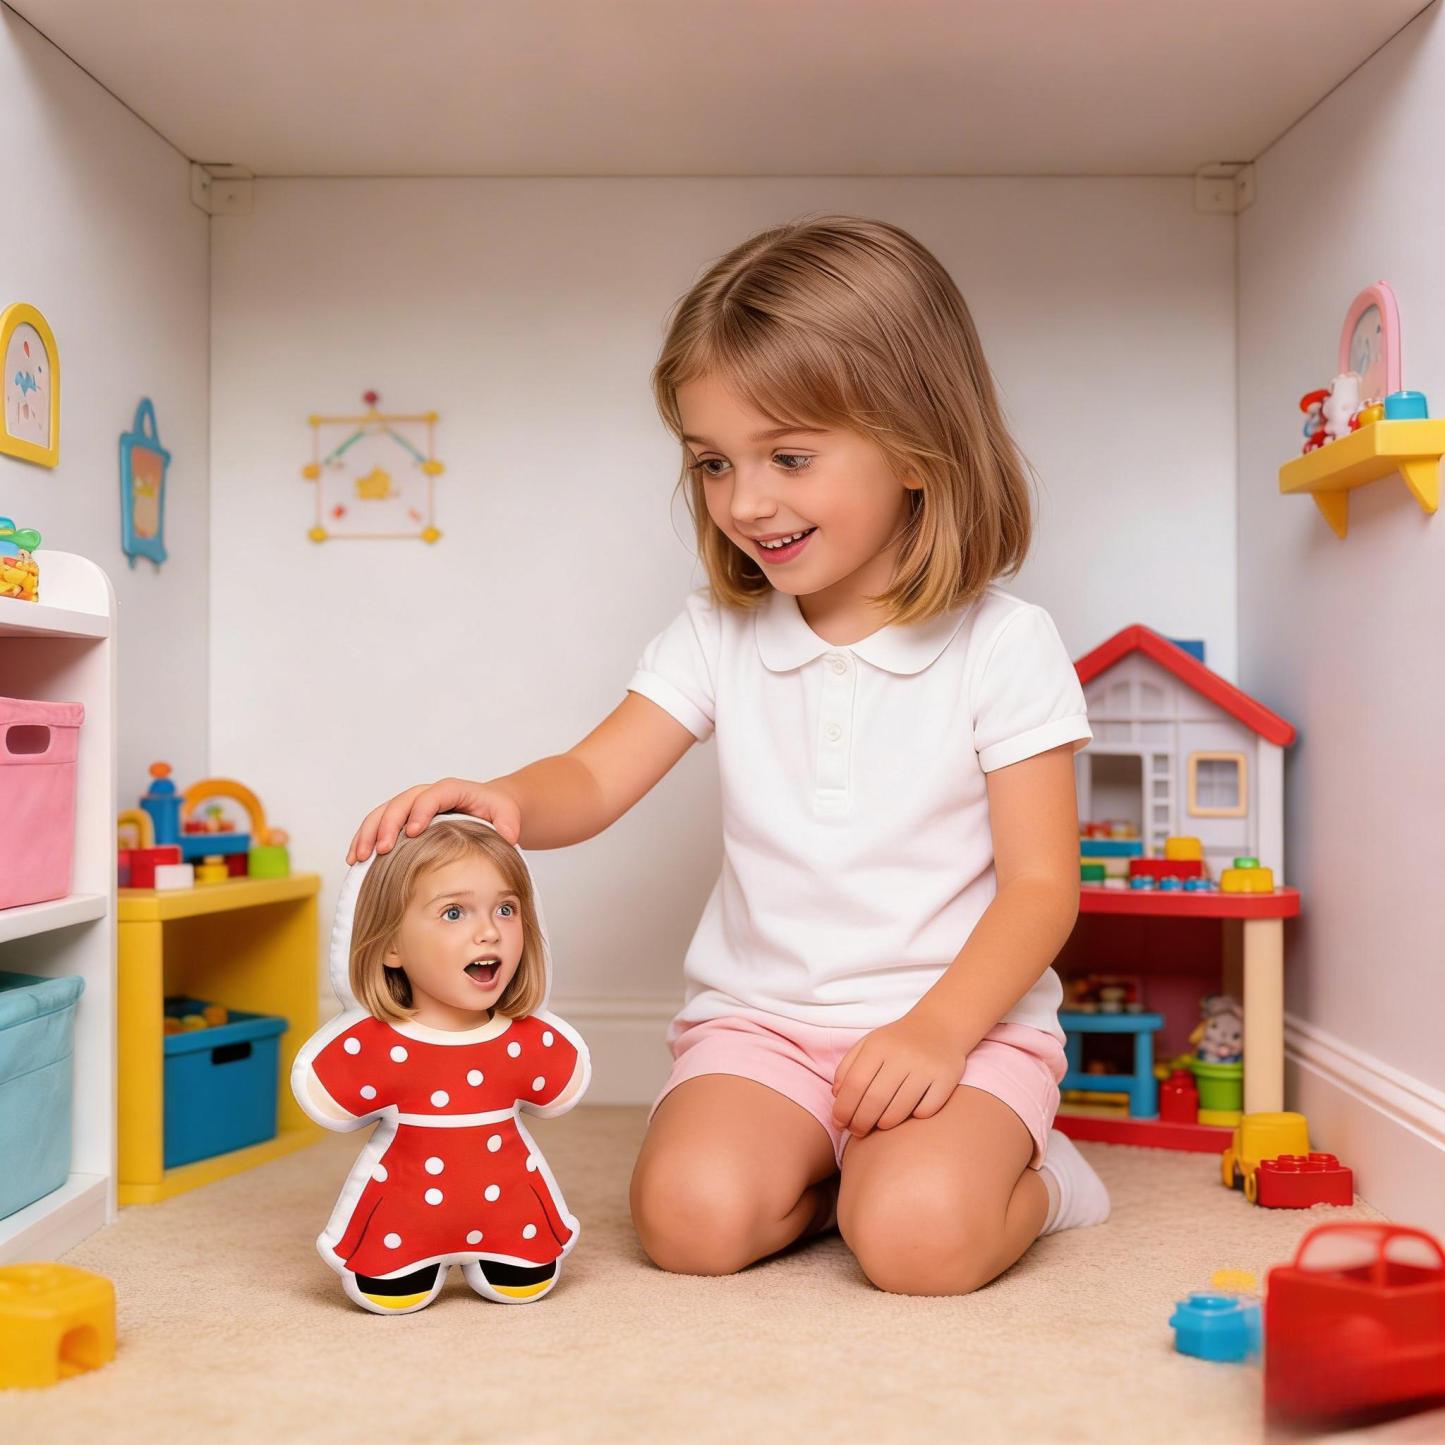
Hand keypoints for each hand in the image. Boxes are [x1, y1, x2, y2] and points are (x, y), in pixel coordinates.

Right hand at [346, 778, 521, 863]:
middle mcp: (426, 795)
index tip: (412, 832)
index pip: (431, 797)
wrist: (489, 808)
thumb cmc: (496, 810)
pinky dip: (365, 840)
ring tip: (358, 857)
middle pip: (400, 804)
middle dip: (386, 826)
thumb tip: (508, 835)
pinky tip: (356, 859)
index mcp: (450, 790)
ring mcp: (412, 807)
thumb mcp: (507, 813)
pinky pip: (379, 825)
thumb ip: (509, 823)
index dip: (420, 812)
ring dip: (367, 834)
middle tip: (380, 850)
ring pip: (382, 814)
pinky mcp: (403, 820)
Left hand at [831, 1005, 967, 1139]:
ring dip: (884, 1124)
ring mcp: (926, 1068)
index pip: (854, 1084)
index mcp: (879, 1046)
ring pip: (899, 1110)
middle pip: (875, 1100)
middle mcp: (902, 1055)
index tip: (838, 1123)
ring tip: (878, 1125)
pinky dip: (914, 1117)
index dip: (843, 1108)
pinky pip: (926, 1110)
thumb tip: (836, 1096)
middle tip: (856, 1131)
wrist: (940, 1025)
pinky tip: (908, 1114)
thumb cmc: (897, 1041)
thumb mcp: (868, 1044)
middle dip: (860, 1122)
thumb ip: (848, 1067)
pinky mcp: (946, 1078)